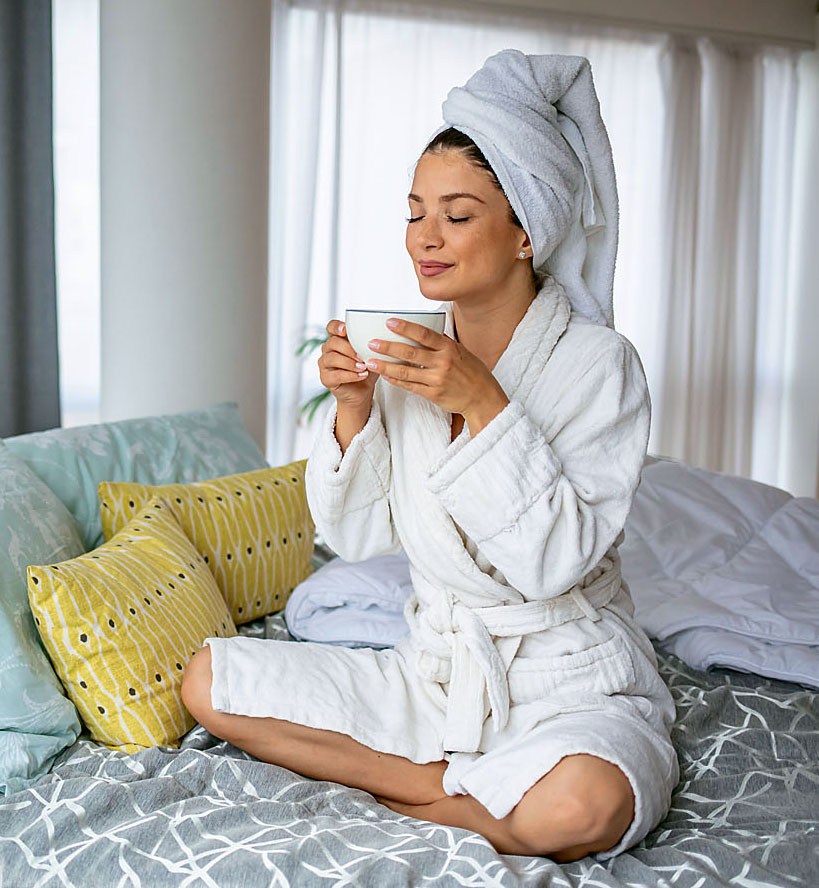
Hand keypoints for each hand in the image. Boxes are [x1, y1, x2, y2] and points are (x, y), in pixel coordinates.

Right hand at [318, 319, 377, 408]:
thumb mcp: (371, 353)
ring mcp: (325, 364)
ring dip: (349, 362)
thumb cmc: (366, 369)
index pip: (331, 327)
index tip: (345, 330)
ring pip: (332, 358)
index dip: (336, 327)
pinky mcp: (326, 379)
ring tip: (363, 367)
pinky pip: (336, 375)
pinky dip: (350, 375)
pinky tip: (362, 375)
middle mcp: (328, 350)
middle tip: (362, 356)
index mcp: (337, 339)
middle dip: (348, 348)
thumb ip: (371, 343)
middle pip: (333, 342)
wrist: (363, 391)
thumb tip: (381, 335)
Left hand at [364, 318, 506, 418]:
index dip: (405, 327)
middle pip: (410, 353)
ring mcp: (437, 380)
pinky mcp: (433, 394)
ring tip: (370, 362)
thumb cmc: (472, 372)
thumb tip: (422, 330)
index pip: (423, 334)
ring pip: (406, 372)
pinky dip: (396, 380)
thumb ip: (442, 343)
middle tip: (371, 343)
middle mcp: (443, 363)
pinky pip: (410, 386)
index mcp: (449, 348)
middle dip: (388, 347)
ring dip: (385, 366)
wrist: (482, 398)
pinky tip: (385, 375)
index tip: (388, 322)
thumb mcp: (461, 352)